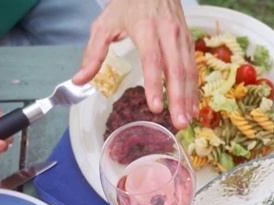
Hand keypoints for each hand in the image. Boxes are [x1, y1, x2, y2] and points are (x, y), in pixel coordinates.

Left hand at [73, 0, 195, 128]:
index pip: (152, 61)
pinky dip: (193, 89)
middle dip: (178, 98)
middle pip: (176, 70)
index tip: (156, 107)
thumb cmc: (127, 4)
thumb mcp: (105, 24)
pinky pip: (193, 67)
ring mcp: (181, 37)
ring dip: (189, 98)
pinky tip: (192, 106)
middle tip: (179, 123)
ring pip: (189, 71)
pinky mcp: (189, 41)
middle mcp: (168, 33)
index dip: (155, 85)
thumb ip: (93, 54)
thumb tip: (80, 81)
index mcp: (145, 28)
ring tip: (186, 121)